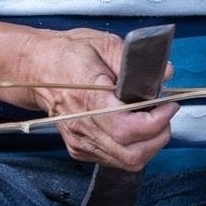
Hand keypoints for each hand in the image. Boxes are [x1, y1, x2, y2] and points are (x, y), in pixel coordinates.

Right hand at [19, 28, 174, 171]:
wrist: (36, 68)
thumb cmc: (67, 54)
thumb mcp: (102, 43)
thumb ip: (133, 60)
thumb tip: (165, 73)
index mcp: (89, 98)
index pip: (128, 127)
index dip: (156, 122)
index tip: (169, 105)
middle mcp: (82, 126)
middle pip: (131, 153)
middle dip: (159, 137)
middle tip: (165, 115)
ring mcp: (80, 141)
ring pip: (126, 162)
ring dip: (149, 145)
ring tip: (154, 122)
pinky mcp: (79, 149)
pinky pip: (115, 161)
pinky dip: (133, 149)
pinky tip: (135, 129)